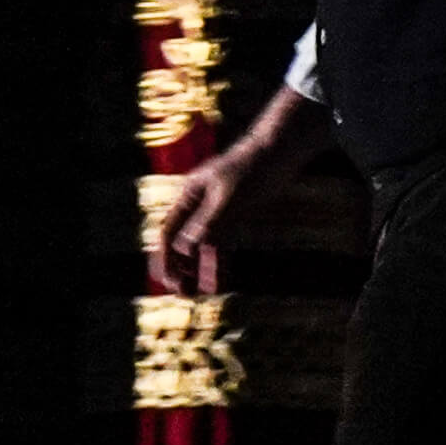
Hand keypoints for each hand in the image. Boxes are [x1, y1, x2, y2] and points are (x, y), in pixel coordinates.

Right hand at [149, 139, 256, 295]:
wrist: (279, 150)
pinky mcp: (236, 215)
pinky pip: (221, 244)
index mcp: (189, 194)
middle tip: (181, 294)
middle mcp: (198, 203)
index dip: (166, 257)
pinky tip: (219, 282)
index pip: (169, 230)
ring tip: (196, 294)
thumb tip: (185, 250)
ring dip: (197, 270)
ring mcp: (217, 210)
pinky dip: (218, 263)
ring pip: (201, 246)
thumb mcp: (229, 197)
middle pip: (181, 241)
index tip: (169, 281)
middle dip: (178, 268)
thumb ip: (209, 223)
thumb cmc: (252, 168)